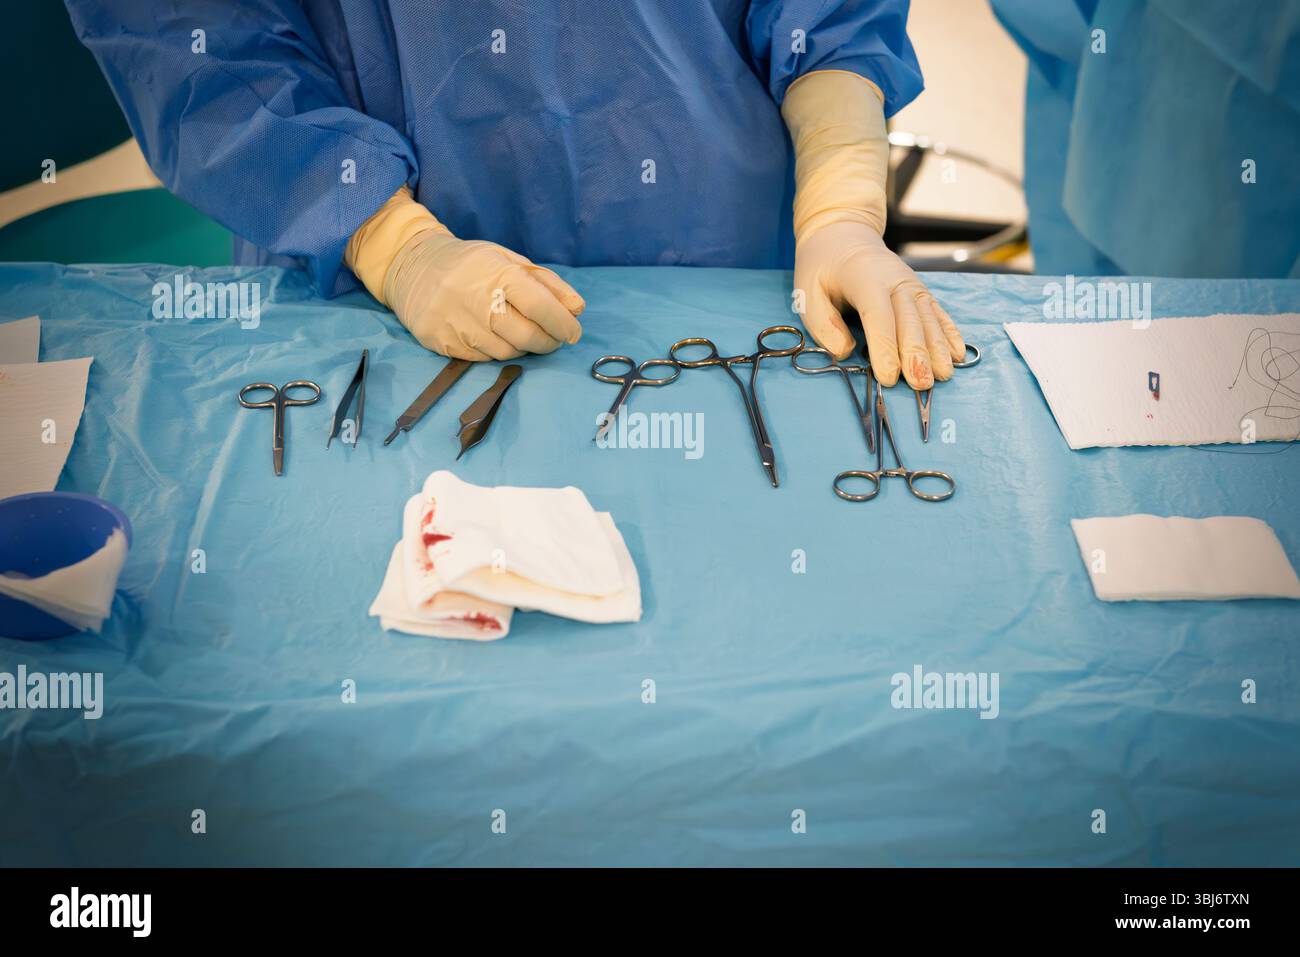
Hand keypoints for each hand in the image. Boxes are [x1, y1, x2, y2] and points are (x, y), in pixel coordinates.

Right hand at [384, 230, 584, 360]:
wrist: (412, 266)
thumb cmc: (469, 263)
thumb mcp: (508, 260)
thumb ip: (546, 283)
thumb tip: (577, 308)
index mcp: (496, 274)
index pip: (540, 307)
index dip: (562, 325)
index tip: (573, 332)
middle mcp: (475, 301)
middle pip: (526, 337)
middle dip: (548, 342)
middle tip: (553, 339)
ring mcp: (456, 325)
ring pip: (506, 353)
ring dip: (522, 348)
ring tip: (521, 333)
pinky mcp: (441, 342)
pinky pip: (482, 359)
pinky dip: (496, 352)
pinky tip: (494, 337)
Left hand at [793, 221, 963, 388]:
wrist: (844, 237)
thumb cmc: (823, 268)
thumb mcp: (807, 292)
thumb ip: (822, 323)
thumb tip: (845, 352)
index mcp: (864, 278)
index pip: (878, 315)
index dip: (885, 347)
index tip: (889, 376)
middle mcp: (894, 279)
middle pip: (909, 319)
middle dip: (917, 353)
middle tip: (921, 384)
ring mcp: (912, 284)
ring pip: (928, 318)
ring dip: (938, 348)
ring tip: (943, 375)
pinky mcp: (921, 291)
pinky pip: (939, 313)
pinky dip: (949, 333)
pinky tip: (958, 354)